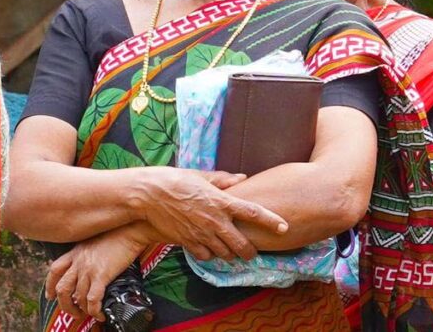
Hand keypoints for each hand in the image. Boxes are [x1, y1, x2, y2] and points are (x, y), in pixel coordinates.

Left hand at [45, 224, 146, 321]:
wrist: (133, 228)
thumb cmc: (121, 231)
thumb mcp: (96, 239)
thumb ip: (89, 252)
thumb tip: (92, 264)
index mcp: (76, 251)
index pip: (54, 270)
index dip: (50, 286)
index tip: (51, 295)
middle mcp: (79, 261)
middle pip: (62, 289)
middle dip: (65, 305)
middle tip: (72, 311)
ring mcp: (88, 268)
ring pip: (77, 297)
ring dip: (82, 310)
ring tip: (89, 314)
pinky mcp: (101, 275)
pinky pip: (92, 299)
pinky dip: (95, 310)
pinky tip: (100, 314)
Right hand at [135, 167, 287, 260]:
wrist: (149, 195)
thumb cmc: (176, 181)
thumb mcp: (203, 176)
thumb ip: (224, 180)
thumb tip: (243, 178)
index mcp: (222, 202)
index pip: (253, 212)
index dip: (271, 221)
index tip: (284, 227)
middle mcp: (215, 220)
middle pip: (241, 243)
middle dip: (250, 252)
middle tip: (253, 254)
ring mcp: (201, 233)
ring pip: (224, 253)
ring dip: (230, 254)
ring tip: (233, 252)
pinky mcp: (188, 242)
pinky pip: (205, 256)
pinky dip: (211, 255)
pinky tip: (211, 250)